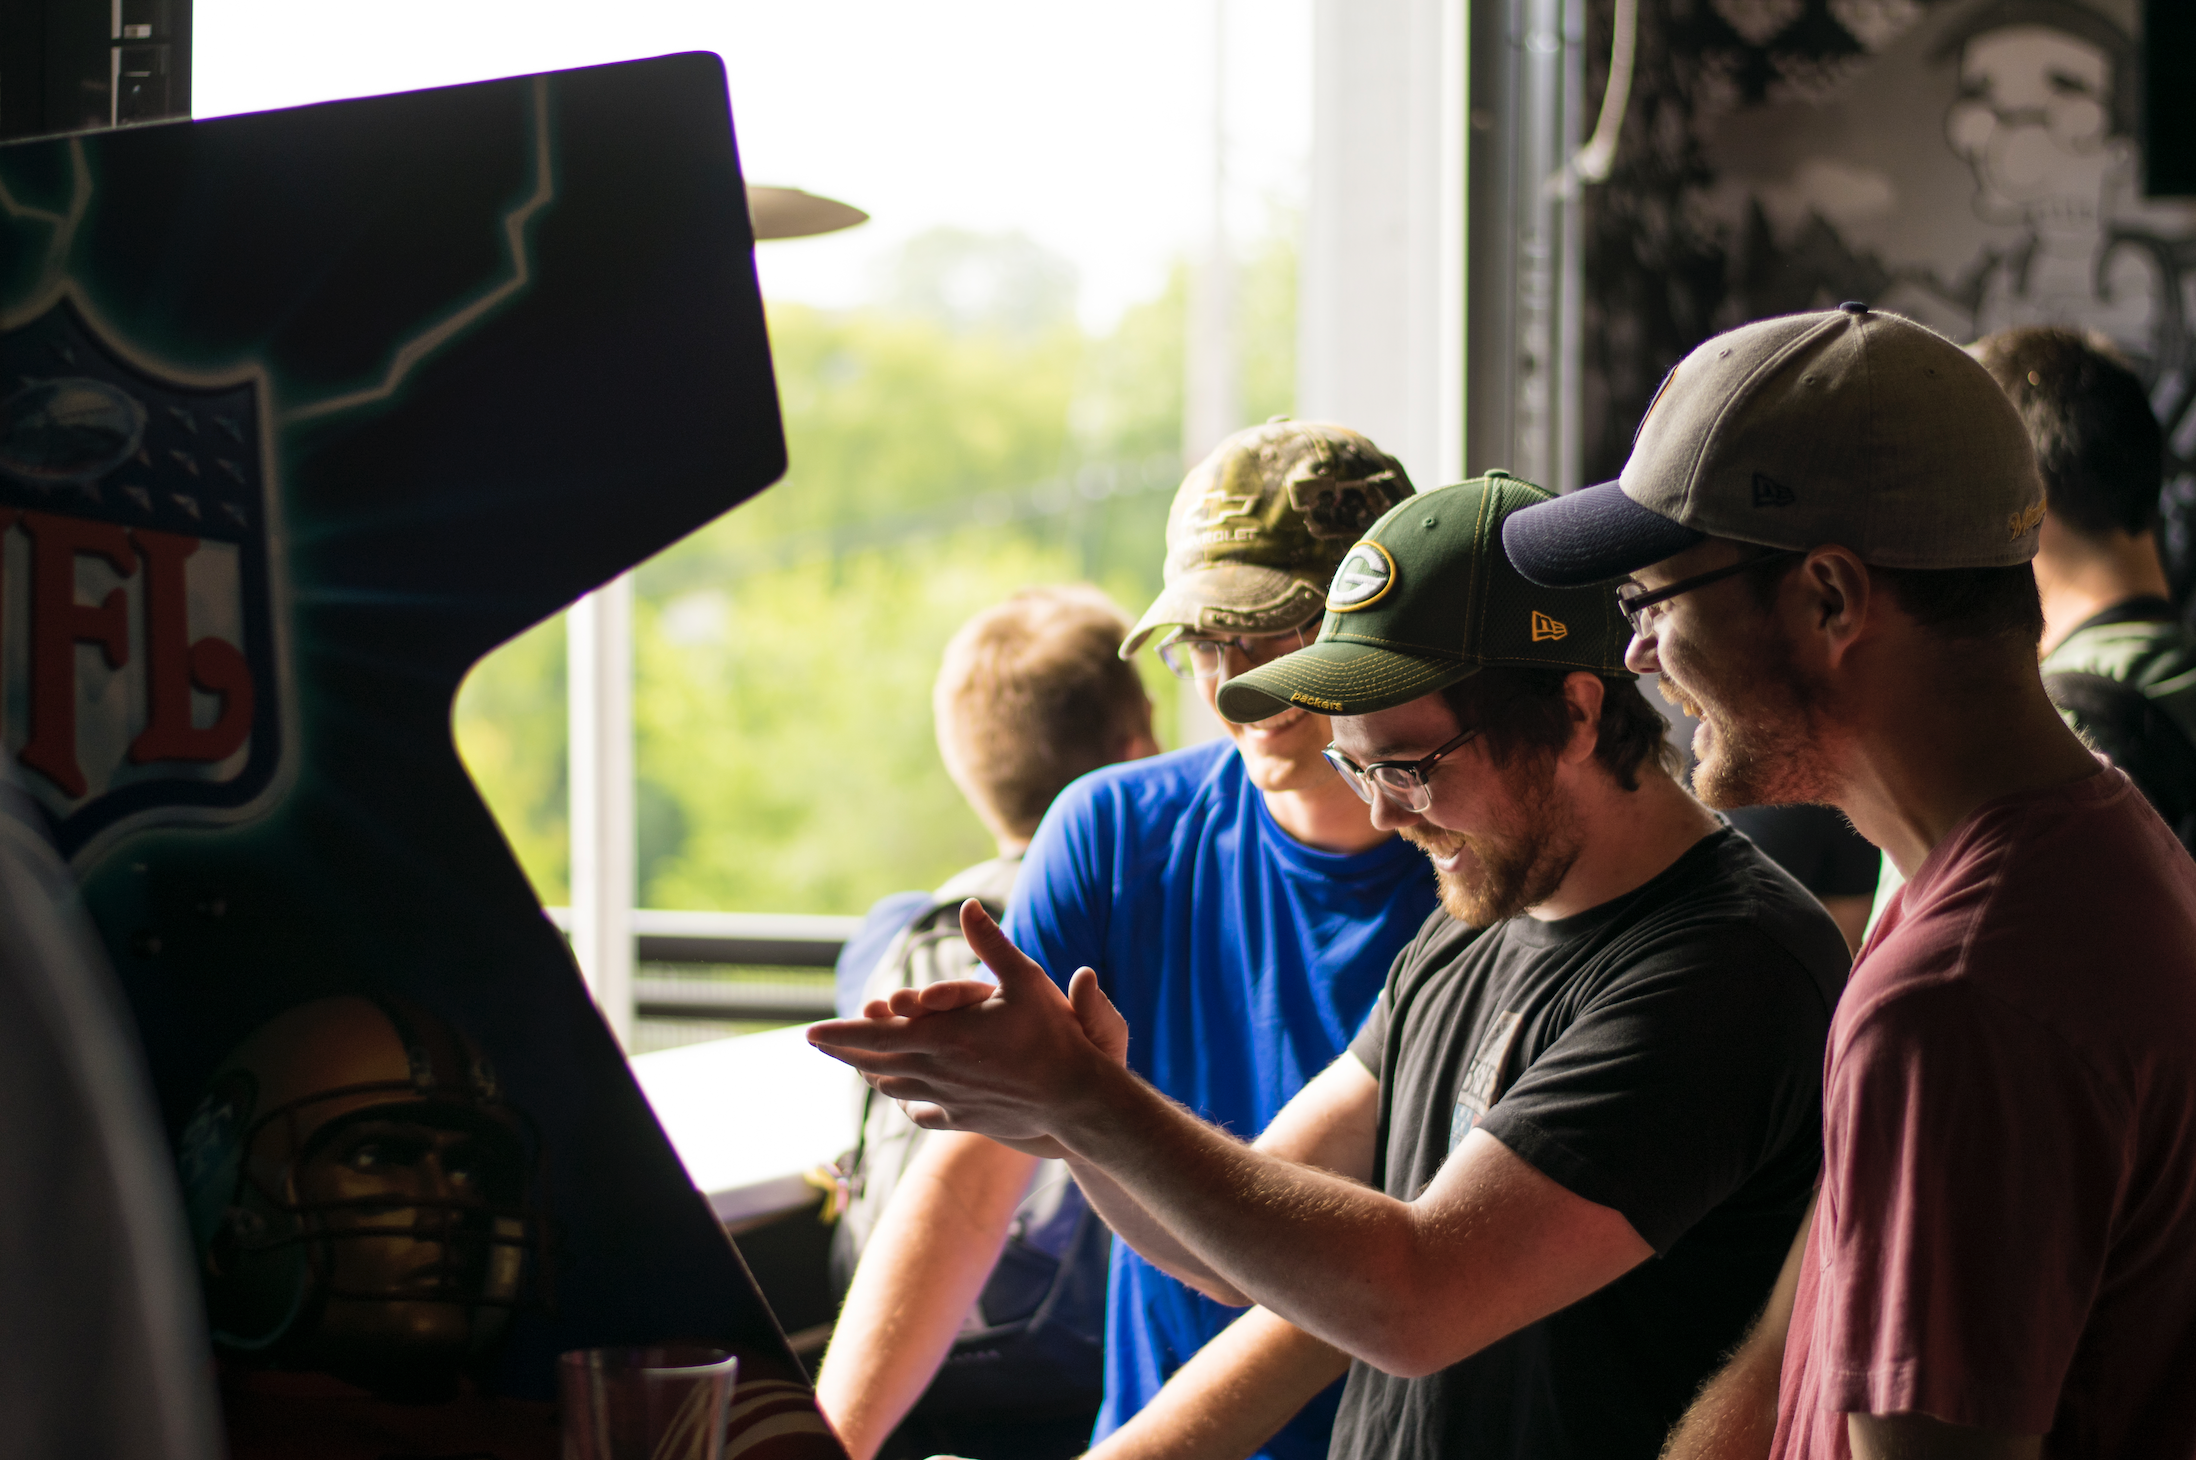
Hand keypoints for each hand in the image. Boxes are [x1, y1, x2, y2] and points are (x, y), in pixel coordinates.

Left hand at [808, 901, 1129, 1144]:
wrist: (1075, 1098)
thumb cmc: (1053, 1034)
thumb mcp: (1025, 979)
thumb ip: (992, 943)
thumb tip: (969, 905)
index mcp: (942, 1036)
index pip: (875, 1035)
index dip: (840, 1033)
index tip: (810, 1032)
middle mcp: (937, 1070)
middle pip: (875, 1062)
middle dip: (843, 1050)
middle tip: (818, 1043)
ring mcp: (949, 1098)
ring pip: (895, 1087)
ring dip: (871, 1072)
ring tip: (856, 1064)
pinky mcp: (964, 1117)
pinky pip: (922, 1112)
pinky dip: (906, 1101)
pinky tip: (903, 1098)